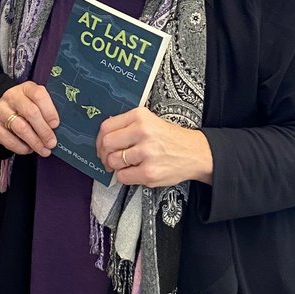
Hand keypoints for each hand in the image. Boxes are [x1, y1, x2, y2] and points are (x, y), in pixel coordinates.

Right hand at [0, 82, 58, 156]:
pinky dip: (21, 147)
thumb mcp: (34, 104)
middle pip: (30, 112)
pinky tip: (28, 149)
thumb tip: (58, 129)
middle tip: (52, 142)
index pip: (39, 95)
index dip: (49, 110)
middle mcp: (11, 96)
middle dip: (44, 130)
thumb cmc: (23, 109)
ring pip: (20, 127)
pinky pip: (8, 139)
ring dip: (35, 142)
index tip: (56, 124)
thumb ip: (46, 112)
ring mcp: (0, 110)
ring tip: (43, 150)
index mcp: (26, 88)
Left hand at [96, 107, 212, 187]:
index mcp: (140, 116)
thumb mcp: (149, 121)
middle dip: (104, 154)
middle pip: (107, 144)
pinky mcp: (149, 172)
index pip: (106, 127)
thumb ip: (127, 126)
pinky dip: (124, 176)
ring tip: (124, 166)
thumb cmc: (169, 138)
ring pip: (113, 161)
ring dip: (115, 166)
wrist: (195, 153)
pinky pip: (123, 177)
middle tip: (109, 159)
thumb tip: (103, 137)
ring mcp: (146, 153)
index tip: (101, 146)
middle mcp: (143, 132)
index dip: (99, 139)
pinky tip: (134, 172)